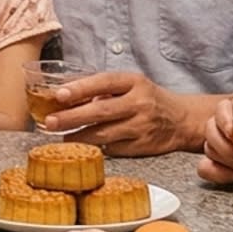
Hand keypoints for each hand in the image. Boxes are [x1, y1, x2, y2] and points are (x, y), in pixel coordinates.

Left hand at [41, 71, 201, 156]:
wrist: (183, 120)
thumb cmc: (149, 99)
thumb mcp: (131, 85)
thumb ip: (104, 89)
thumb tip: (68, 95)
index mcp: (134, 82)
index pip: (104, 82)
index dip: (81, 88)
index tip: (59, 94)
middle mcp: (139, 103)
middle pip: (101, 111)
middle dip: (72, 117)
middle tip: (50, 122)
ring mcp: (142, 127)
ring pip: (105, 134)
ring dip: (79, 137)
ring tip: (60, 137)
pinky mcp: (142, 147)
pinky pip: (114, 149)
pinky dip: (96, 148)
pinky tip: (83, 147)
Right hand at [197, 95, 232, 185]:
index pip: (222, 109)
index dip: (224, 119)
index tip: (231, 132)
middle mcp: (226, 125)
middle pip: (210, 129)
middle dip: (226, 146)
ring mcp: (220, 144)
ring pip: (207, 147)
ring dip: (225, 159)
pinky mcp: (218, 162)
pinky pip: (204, 167)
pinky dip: (215, 173)